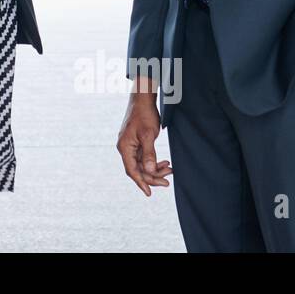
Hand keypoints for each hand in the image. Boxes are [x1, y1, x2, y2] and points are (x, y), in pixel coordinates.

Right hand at [117, 80, 171, 196]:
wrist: (142, 100)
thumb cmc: (144, 115)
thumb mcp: (148, 135)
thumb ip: (149, 154)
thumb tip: (150, 172)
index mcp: (124, 147)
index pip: (132, 170)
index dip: (141, 182)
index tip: (149, 193)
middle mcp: (125, 148)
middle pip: (138, 169)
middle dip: (152, 176)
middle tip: (168, 182)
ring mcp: (130, 145)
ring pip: (142, 164)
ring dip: (155, 169)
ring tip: (170, 169)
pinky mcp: (136, 143)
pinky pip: (144, 157)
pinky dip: (154, 161)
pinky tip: (165, 162)